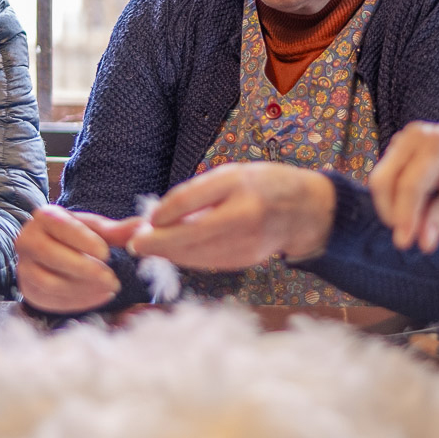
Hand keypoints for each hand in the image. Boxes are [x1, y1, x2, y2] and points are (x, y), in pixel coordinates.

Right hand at [15, 205, 140, 312]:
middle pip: (51, 256)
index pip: (61, 227)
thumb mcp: (98, 230)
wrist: (58, 252)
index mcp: (45, 217)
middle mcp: (27, 240)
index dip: (84, 241)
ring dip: (81, 289)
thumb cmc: (81, 237)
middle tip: (113, 280)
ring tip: (109, 290)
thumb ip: (119, 230)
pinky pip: (48, 300)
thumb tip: (144, 228)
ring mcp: (23, 266)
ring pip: (48, 282)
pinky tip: (98, 298)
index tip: (107, 254)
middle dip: (85, 270)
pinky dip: (75, 302)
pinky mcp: (27, 289)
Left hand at [128, 162, 335, 268]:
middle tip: (135, 243)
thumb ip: (194, 195)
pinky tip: (176, 251)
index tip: (146, 220)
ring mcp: (247, 242)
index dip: (164, 213)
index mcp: (237, 184)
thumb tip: (153, 218)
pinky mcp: (245, 261)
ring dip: (168, 252)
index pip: (191, 200)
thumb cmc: (260, 185)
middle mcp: (244, 214)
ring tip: (150, 245)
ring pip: (196, 254)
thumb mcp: (229, 175)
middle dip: (158, 242)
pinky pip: (207, 261)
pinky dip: (187, 257)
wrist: (303, 210)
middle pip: (190, 235)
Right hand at [370, 117, 438, 252]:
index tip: (404, 243)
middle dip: (391, 212)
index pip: (410, 185)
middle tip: (410, 234)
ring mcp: (402, 139)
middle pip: (383, 180)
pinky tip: (415, 202)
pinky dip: (393, 196)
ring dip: (391, 205)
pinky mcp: (395, 146)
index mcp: (438, 146)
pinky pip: (384, 176)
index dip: (404, 215)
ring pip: (379, 180)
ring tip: (418, 216)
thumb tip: (423, 244)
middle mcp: (413, 137)